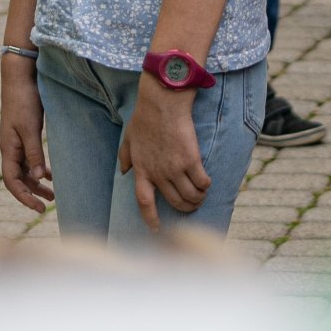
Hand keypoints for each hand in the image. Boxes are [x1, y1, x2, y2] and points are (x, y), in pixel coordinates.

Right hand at [0, 60, 52, 211]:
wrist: (20, 76)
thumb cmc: (24, 100)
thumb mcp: (30, 128)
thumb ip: (34, 153)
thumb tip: (38, 178)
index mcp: (8, 149)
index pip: (12, 182)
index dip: (24, 197)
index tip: (39, 208)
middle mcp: (10, 148)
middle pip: (18, 179)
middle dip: (32, 194)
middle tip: (48, 206)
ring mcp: (16, 142)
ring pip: (25, 170)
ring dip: (37, 183)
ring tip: (53, 195)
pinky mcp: (24, 134)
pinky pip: (29, 159)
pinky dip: (39, 168)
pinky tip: (50, 174)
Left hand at [118, 79, 209, 230]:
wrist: (163, 101)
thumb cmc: (145, 116)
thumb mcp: (129, 137)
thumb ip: (124, 156)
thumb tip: (123, 171)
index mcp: (142, 169)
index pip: (144, 202)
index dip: (150, 218)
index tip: (156, 229)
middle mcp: (158, 173)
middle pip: (174, 201)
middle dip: (185, 208)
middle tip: (191, 205)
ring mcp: (175, 168)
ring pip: (190, 195)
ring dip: (198, 199)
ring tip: (201, 196)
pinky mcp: (191, 159)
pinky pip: (201, 182)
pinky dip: (206, 186)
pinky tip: (207, 183)